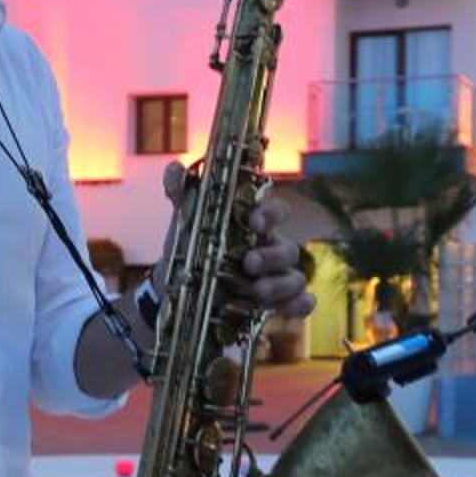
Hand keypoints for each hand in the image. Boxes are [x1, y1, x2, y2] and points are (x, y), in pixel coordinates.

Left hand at [158, 162, 315, 323]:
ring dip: (280, 284)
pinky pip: (301, 302)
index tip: (254, 220)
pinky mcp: (277, 303)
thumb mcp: (186, 221)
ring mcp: (277, 277)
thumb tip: (174, 167)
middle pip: (288, 248)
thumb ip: (182, 194)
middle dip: (271, 256)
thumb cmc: (193, 245)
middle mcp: (272, 248)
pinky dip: (299, 305)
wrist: (179, 286)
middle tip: (248, 263)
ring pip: (295, 277)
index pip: (276, 212)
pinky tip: (290, 309)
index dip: (270, 214)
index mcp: (256, 224)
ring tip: (256, 292)